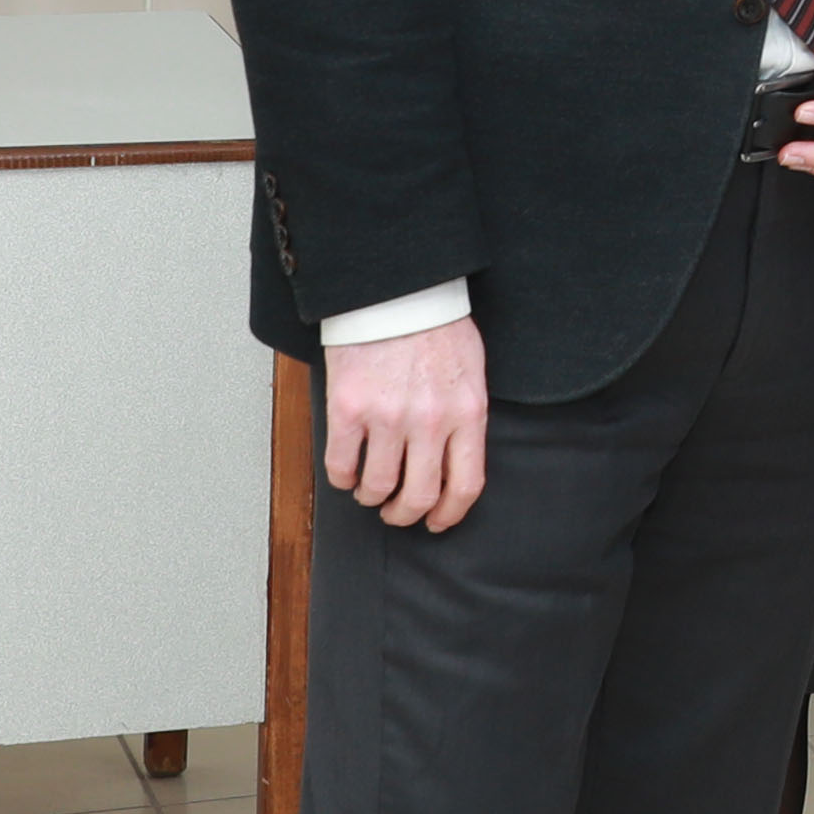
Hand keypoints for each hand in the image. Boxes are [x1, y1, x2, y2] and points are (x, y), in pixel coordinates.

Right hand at [323, 316, 488, 531]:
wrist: (394, 291)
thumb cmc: (435, 326)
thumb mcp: (471, 372)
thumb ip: (466, 416)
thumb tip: (455, 458)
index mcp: (468, 412)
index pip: (465, 485)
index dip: (449, 514)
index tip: (437, 522)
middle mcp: (431, 421)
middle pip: (419, 496)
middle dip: (405, 514)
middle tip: (396, 513)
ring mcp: (388, 417)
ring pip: (377, 487)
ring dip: (371, 498)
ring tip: (369, 491)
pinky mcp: (349, 409)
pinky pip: (341, 466)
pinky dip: (342, 479)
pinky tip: (346, 473)